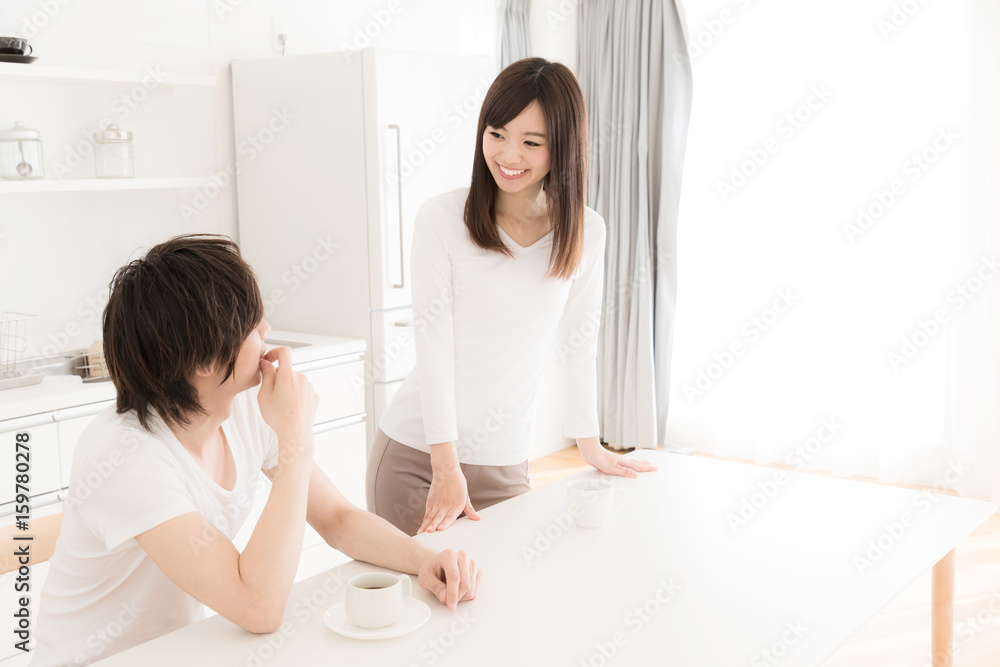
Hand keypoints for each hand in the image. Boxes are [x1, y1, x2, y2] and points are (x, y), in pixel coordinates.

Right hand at [257, 346, 317, 465]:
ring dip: (288, 387)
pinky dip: (296, 395)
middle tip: (271, 392)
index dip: (274, 352)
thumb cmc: (279, 417)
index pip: (284, 352)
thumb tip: (266, 364)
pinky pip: (302, 390)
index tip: (269, 359)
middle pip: (288, 370)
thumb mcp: (264, 395)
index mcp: (288, 375)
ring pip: (295, 381)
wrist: (295, 434)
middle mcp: (301, 378)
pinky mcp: (314, 396)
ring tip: (281, 404)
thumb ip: (266, 375)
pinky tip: (290, 407)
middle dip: (279, 377)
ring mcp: (309, 387)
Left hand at [417, 549, 480, 610]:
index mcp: (449, 555)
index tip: (451, 606)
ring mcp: (471, 563)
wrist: (436, 564)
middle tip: (445, 599)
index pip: (454, 577)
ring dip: (460, 597)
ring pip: (471, 588)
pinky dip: (466, 595)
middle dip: (455, 597)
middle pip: (465, 584)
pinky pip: (475, 589)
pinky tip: (457, 590)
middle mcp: (462, 556)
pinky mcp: (477, 570)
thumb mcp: (425, 578)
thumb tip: (444, 597)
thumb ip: (435, 587)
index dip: (453, 593)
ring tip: (449, 592)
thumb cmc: (431, 569)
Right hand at [418, 465, 480, 533]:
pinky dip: (424, 521)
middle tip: (429, 533)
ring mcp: (437, 503)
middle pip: (439, 517)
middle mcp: (446, 505)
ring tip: (423, 532)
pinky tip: (422, 528)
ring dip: (427, 525)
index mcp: (456, 504)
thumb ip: (470, 509)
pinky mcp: (431, 501)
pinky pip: (427, 513)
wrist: (446, 471)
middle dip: (434, 525)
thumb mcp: (465, 496)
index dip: (445, 523)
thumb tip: (478, 518)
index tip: (440, 528)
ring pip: (431, 516)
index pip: (450, 516)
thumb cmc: (458, 483)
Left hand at [578, 437, 657, 477]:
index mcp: (624, 463)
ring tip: (644, 463)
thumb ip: (625, 472)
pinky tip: (627, 465)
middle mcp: (623, 461)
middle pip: (637, 463)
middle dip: (645, 465)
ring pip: (631, 462)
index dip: (647, 468)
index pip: (639, 467)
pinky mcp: (612, 462)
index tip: (655, 468)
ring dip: (639, 463)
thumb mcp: (613, 468)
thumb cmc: (601, 459)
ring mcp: (618, 461)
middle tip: (653, 465)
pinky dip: (630, 464)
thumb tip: (636, 475)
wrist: (591, 452)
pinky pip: (625, 464)